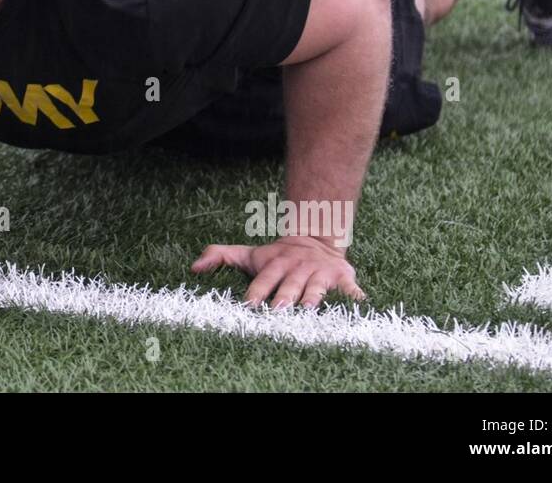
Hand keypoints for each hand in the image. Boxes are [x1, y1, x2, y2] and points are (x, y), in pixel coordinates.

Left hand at [191, 236, 365, 309]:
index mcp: (275, 264)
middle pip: (290, 284)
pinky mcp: (343, 278)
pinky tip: (358, 305)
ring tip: (308, 310)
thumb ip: (220, 256)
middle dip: (284, 296)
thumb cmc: (277, 257)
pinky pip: (349, 288)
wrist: (315, 240)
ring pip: (316, 287)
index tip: (248, 306)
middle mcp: (297, 268)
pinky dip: (354, 296)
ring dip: (313, 298)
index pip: (263, 279)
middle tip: (278, 311)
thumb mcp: (249, 254)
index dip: (256, 291)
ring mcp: (320, 273)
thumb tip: (193, 267)